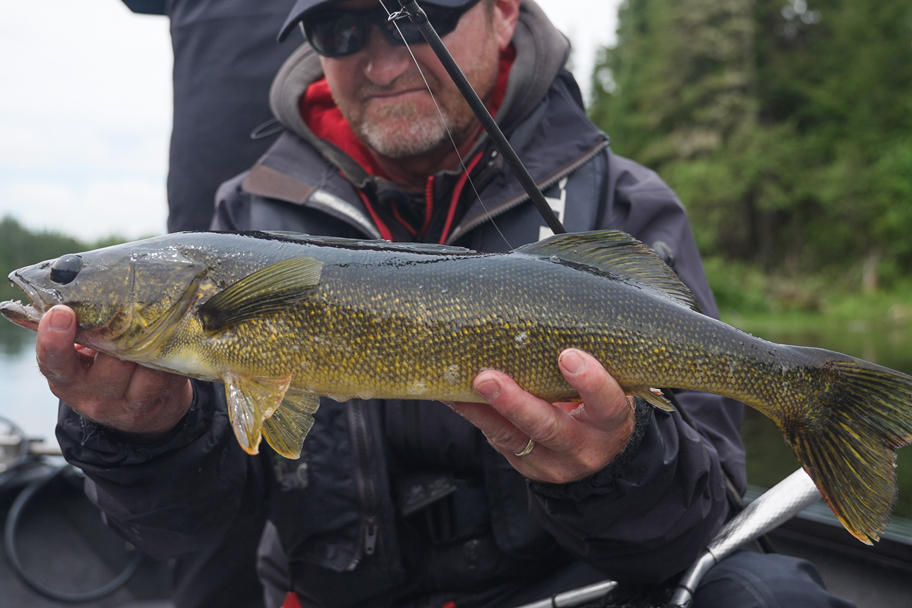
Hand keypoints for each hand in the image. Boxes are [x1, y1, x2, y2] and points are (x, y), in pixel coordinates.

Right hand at [36, 305, 192, 441]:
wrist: (133, 412)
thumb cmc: (102, 369)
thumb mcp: (82, 355)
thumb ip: (82, 330)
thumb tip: (82, 287)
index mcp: (67, 380)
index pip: (54, 361)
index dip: (54, 338)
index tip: (62, 312)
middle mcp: (95, 396)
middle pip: (114, 360)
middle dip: (127, 332)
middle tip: (136, 308)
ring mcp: (128, 405)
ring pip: (149, 370)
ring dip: (157, 345)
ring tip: (160, 324)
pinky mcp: (158, 405)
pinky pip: (171, 376)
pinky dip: (174, 356)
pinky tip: (174, 343)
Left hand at [447, 349, 634, 483]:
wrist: (597, 455)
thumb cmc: (601, 405)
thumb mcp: (609, 390)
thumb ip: (591, 366)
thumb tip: (552, 316)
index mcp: (611, 424)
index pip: (608, 404)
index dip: (591, 382)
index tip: (567, 356)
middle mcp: (582, 447)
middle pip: (548, 427)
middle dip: (516, 403)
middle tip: (488, 379)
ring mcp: (549, 461)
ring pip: (513, 437)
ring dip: (484, 410)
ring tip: (463, 385)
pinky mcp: (523, 463)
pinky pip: (496, 438)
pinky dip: (473, 414)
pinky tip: (453, 394)